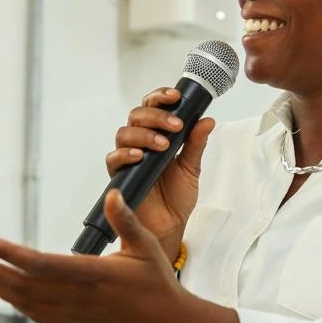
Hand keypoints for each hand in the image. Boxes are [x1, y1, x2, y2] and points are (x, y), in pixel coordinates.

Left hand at [0, 191, 182, 322]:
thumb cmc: (158, 282)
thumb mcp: (146, 246)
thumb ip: (126, 220)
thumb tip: (111, 193)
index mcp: (93, 275)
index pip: (41, 265)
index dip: (10, 255)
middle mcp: (78, 298)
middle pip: (23, 286)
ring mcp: (74, 315)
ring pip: (24, 302)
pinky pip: (36, 314)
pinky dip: (14, 301)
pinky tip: (0, 290)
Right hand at [107, 87, 215, 262]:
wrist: (169, 225)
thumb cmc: (177, 197)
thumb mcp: (192, 167)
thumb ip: (196, 143)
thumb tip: (207, 120)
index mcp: (157, 135)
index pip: (153, 107)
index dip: (160, 97)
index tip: (176, 97)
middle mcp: (140, 142)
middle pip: (137, 115)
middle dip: (156, 116)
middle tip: (176, 126)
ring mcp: (128, 158)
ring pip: (124, 133)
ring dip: (144, 134)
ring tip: (163, 145)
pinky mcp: (119, 175)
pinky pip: (114, 158)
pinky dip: (126, 154)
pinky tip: (140, 157)